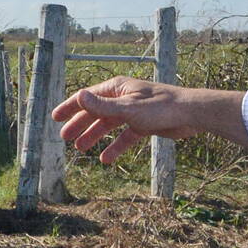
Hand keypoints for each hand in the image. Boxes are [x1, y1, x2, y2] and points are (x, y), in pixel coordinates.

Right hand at [52, 77, 246, 163]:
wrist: (191, 114)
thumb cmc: (161, 107)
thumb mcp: (127, 108)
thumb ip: (102, 106)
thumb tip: (78, 97)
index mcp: (117, 88)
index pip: (87, 96)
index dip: (70, 107)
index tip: (56, 118)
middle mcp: (123, 98)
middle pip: (96, 111)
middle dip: (80, 123)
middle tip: (65, 137)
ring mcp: (133, 111)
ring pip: (109, 124)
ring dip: (95, 136)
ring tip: (81, 149)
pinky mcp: (144, 124)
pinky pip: (125, 136)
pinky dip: (115, 147)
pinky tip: (106, 159)